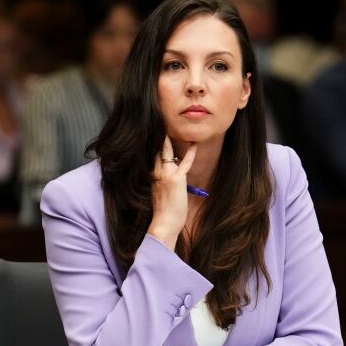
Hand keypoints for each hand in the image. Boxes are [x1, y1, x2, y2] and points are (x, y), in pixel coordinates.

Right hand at [147, 135, 196, 250]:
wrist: (163, 223)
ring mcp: (165, 174)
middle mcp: (155, 172)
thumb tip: (169, 174)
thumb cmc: (162, 212)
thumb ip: (161, 181)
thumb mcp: (158, 193)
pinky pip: (184, 163)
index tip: (154, 131)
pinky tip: (195, 144)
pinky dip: (190, 153)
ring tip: (175, 126)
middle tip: (162, 122)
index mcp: (150, 175)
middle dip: (158, 135)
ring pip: (167, 152)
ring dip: (170, 139)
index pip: (151, 154)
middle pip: (156, 149)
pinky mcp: (176, 179)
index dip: (153, 143)